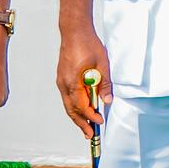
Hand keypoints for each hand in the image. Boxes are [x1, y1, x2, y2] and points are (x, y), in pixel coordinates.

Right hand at [55, 23, 111, 139]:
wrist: (74, 31)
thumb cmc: (88, 44)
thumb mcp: (102, 64)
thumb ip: (105, 84)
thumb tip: (107, 101)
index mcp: (73, 82)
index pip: (82, 106)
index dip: (91, 116)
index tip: (100, 122)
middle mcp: (64, 84)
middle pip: (72, 110)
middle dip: (81, 124)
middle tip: (90, 135)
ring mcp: (61, 81)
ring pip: (68, 105)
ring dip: (77, 117)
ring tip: (86, 127)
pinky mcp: (62, 78)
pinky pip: (67, 97)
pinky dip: (74, 106)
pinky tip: (81, 109)